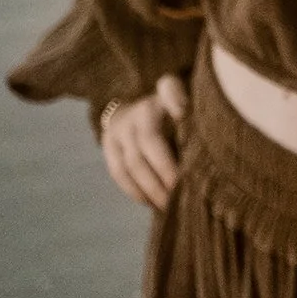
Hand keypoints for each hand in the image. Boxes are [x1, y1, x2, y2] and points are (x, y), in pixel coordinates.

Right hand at [99, 75, 185, 208]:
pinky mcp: (108, 145)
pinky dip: (134, 191)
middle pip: (147, 145)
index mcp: (159, 99)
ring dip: (149, 189)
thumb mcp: (183, 102)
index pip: (168, 92)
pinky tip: (150, 203)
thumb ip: (189, 105)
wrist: (133, 110)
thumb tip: (187, 114)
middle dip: (165, 174)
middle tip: (181, 194)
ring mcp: (118, 130)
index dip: (175, 101)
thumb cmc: (170, 112)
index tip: (184, 118)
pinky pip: (118, 173)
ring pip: (130, 164)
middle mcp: (136, 113)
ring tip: (168, 205)